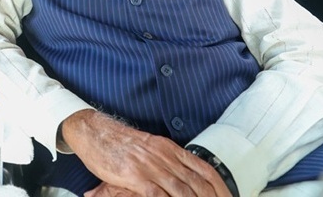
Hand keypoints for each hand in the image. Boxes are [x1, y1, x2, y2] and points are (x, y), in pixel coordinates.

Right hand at [61, 110, 229, 196]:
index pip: (203, 168)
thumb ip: (167, 159)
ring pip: (181, 190)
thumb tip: (184, 174)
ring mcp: (150, 166)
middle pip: (196, 182)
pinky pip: (156, 194)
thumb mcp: (150, 147)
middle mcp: (164, 156)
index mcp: (170, 149)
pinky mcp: (134, 176)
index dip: (218, 185)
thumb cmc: (119, 142)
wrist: (95, 132)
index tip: (226, 196)